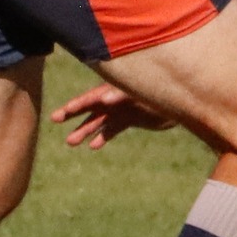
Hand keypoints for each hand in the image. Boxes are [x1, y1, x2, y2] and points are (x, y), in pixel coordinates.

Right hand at [49, 82, 174, 149]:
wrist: (182, 103)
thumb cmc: (160, 93)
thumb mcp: (140, 94)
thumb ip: (121, 95)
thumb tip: (103, 101)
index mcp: (115, 90)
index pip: (90, 98)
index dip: (75, 106)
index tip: (60, 115)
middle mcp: (116, 99)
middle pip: (90, 107)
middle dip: (73, 114)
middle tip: (54, 120)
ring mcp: (122, 109)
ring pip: (99, 121)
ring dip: (85, 130)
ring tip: (70, 142)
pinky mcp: (130, 118)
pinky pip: (112, 128)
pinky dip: (104, 136)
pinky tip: (94, 146)